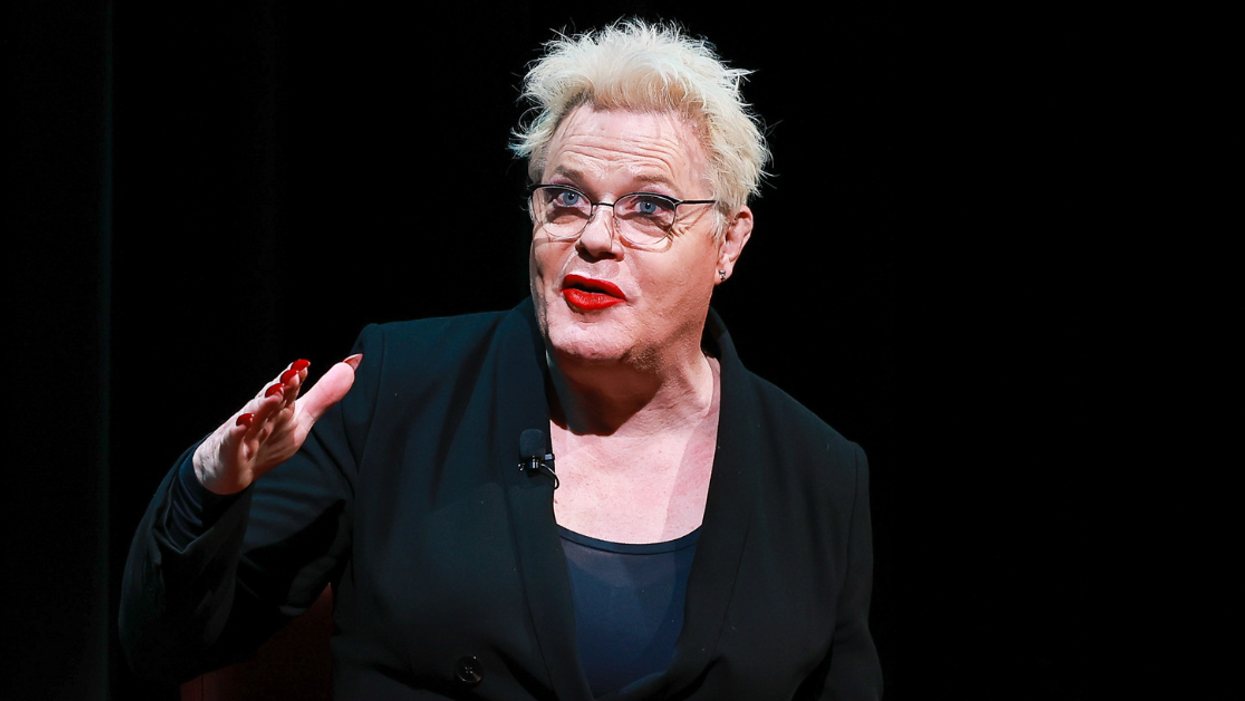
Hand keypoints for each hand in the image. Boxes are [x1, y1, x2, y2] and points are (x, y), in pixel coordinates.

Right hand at [192, 354, 361, 494]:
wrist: (231, 467)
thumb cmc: (268, 437)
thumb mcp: (301, 418)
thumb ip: (324, 394)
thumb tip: (351, 364)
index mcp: (281, 406)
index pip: (290, 390)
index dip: (296, 377)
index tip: (305, 365)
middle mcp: (263, 414)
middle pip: (274, 398)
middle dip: (284, 385)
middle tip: (295, 373)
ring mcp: (246, 430)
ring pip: (255, 415)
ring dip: (264, 404)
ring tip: (275, 392)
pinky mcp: (232, 449)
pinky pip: (235, 439)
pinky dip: (238, 431)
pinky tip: (243, 422)